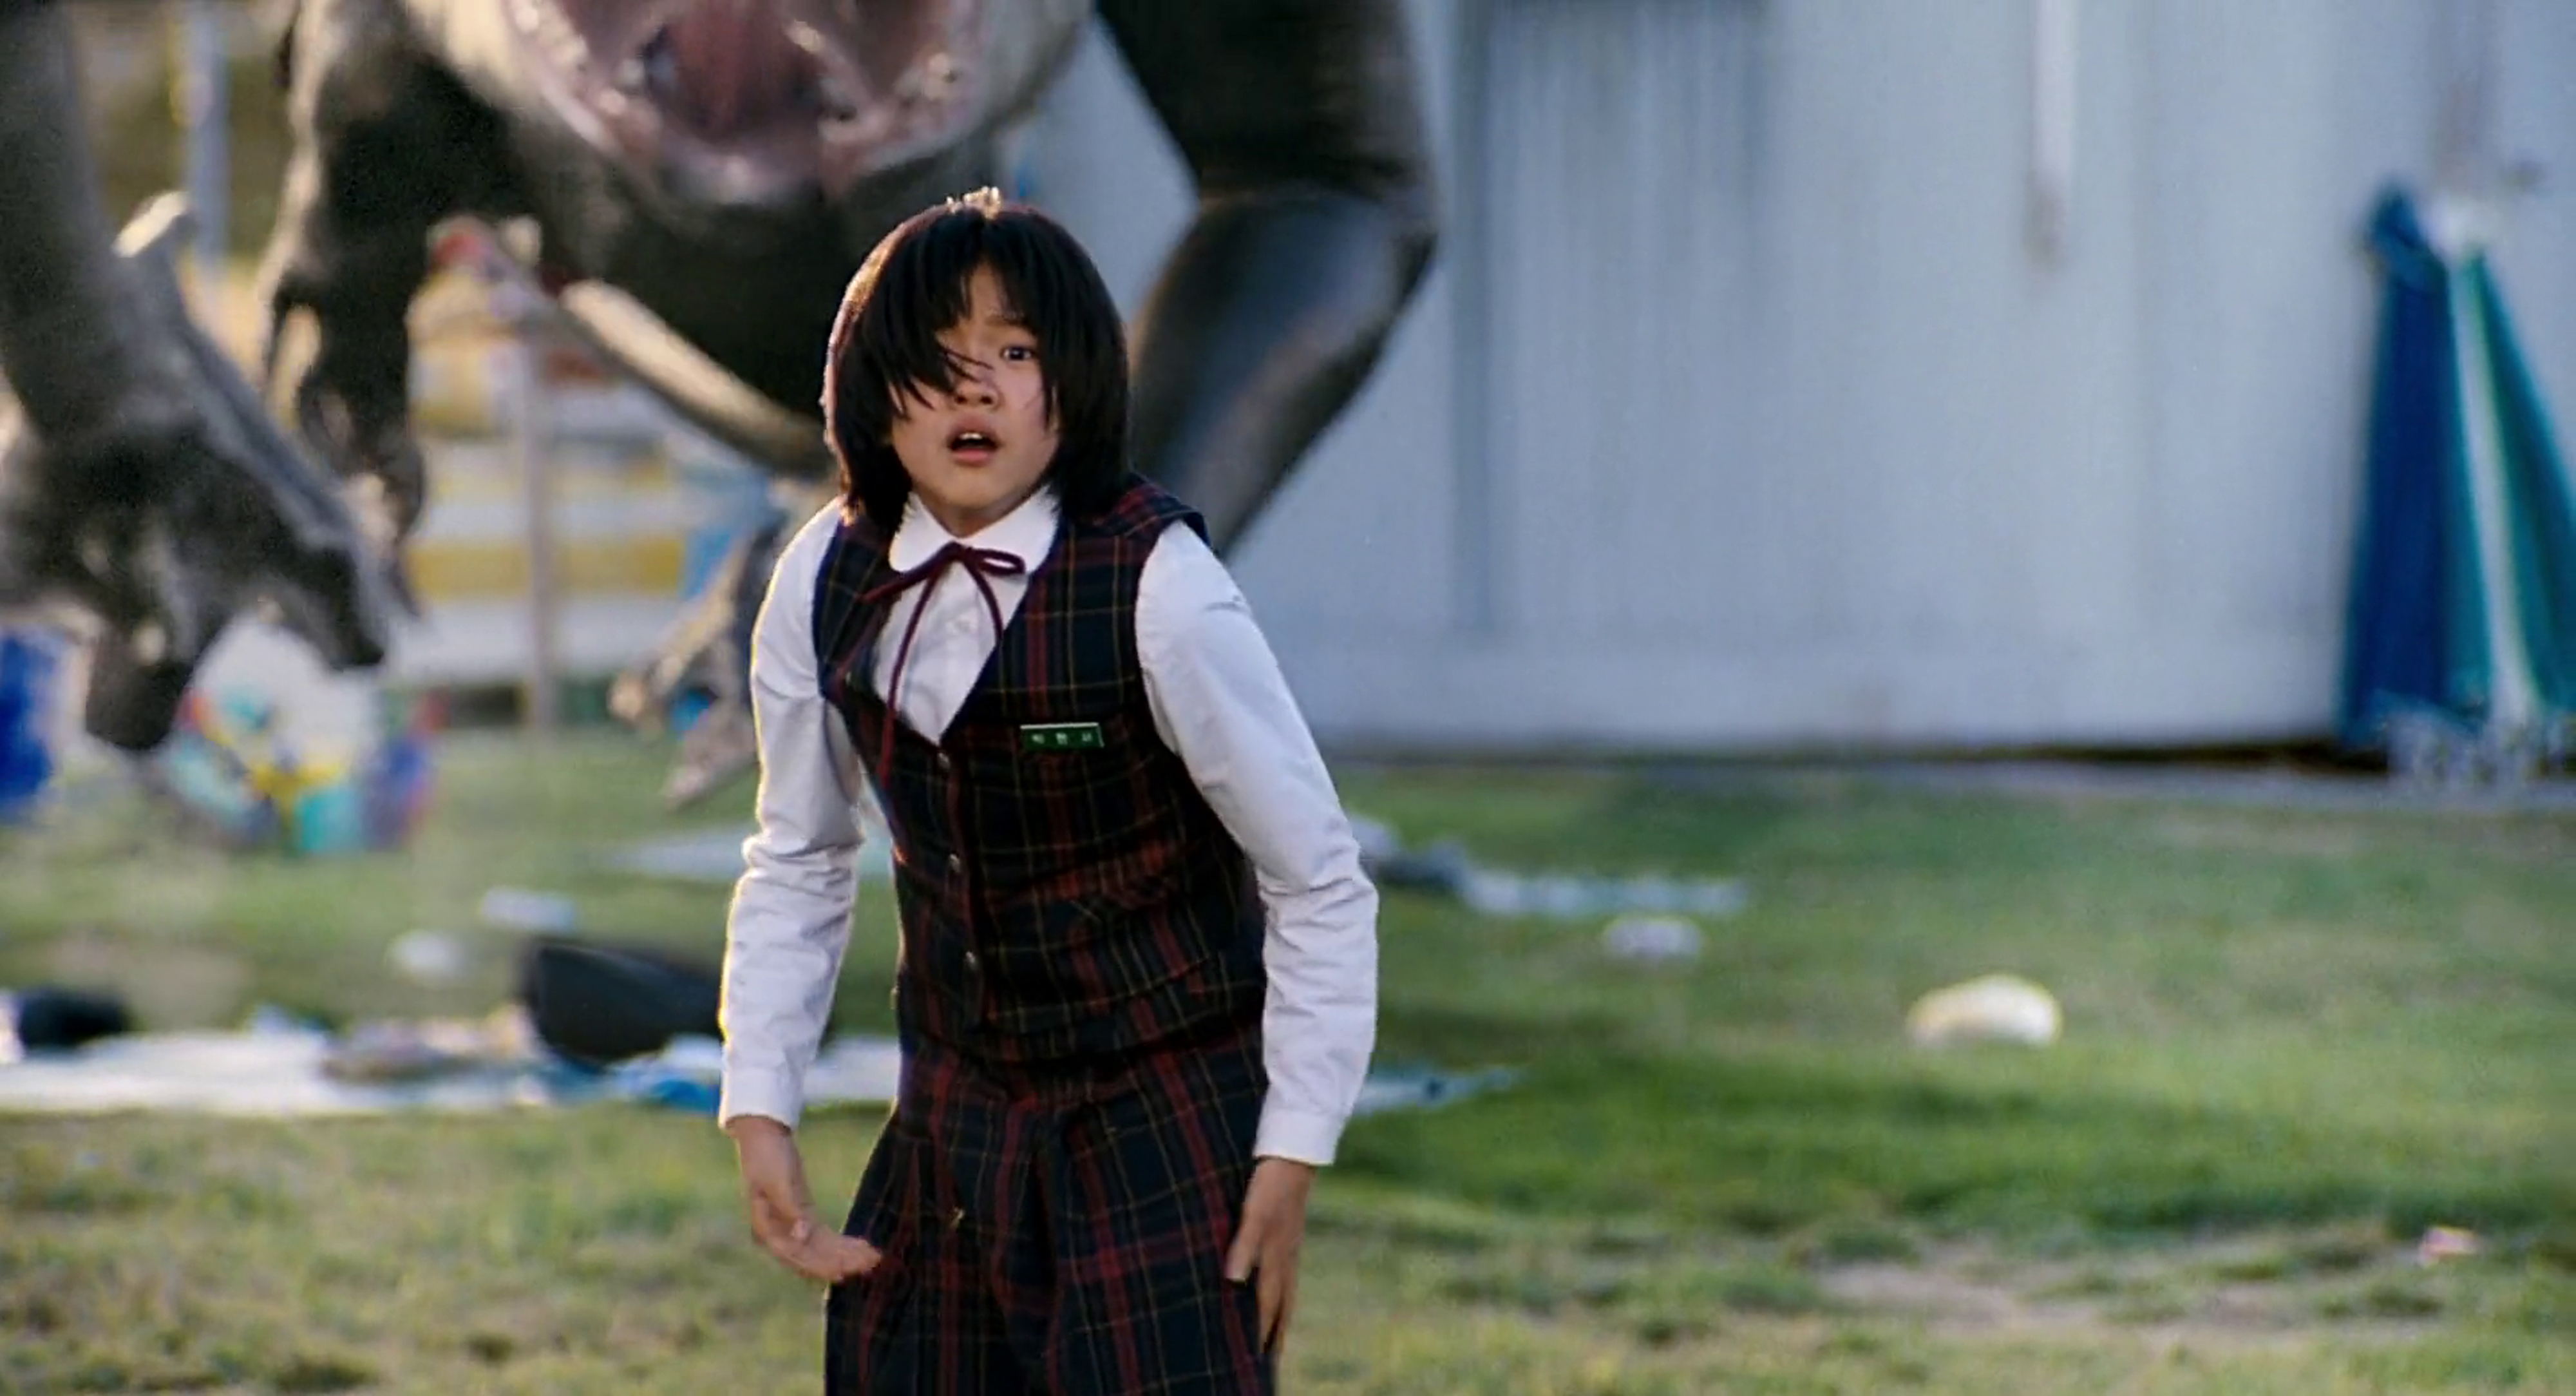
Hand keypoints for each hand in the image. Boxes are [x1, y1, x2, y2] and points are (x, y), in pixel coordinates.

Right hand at [727, 1116, 881, 1283]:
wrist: (763, 1135)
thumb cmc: (768, 1157)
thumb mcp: (779, 1182)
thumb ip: (790, 1209)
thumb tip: (802, 1236)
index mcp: (766, 1230)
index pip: (797, 1256)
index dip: (821, 1266)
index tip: (845, 1272)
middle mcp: (778, 1234)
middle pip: (812, 1256)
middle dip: (841, 1262)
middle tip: (871, 1263)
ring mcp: (791, 1226)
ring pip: (821, 1249)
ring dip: (846, 1254)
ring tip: (874, 1257)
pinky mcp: (802, 1214)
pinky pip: (823, 1236)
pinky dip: (841, 1243)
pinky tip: (861, 1246)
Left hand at [1224, 1157, 1315, 1353]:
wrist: (1293, 1154)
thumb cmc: (1269, 1184)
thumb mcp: (1253, 1214)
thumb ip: (1243, 1246)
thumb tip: (1233, 1281)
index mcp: (1274, 1258)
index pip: (1265, 1307)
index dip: (1257, 1334)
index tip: (1251, 1362)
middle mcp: (1285, 1259)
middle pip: (1280, 1307)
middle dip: (1273, 1337)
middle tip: (1268, 1365)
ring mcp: (1290, 1248)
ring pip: (1286, 1293)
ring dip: (1280, 1319)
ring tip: (1277, 1341)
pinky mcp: (1289, 1236)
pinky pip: (1287, 1275)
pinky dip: (1283, 1294)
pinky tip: (1278, 1293)